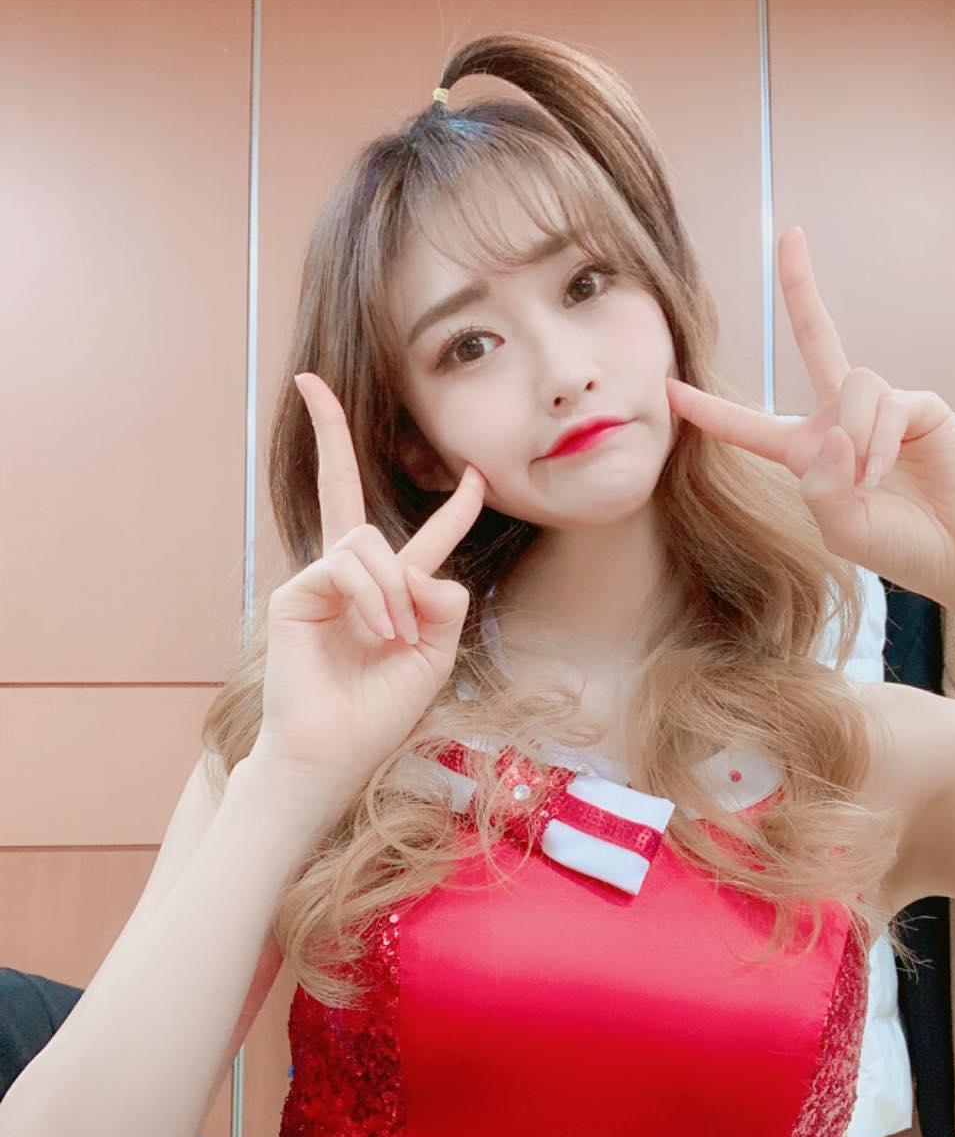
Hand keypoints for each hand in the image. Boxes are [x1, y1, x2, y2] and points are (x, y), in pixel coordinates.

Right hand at [246, 372, 485, 835]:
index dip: (454, 509)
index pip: (421, 538)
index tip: (476, 475)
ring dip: (394, 590)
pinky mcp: (296, 591)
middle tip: (310, 384)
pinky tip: (377, 633)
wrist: (333, 752)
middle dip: (330, 435)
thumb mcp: (435, 653)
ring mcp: (320, 580)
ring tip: (394, 637)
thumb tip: (420, 567)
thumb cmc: (380, 711)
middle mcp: (351, 577)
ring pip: (369, 543)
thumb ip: (443, 601)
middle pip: (342, 491)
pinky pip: (346, 568)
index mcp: (391, 593)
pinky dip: (372, 599)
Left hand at [666, 226, 954, 605]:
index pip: (747, 425)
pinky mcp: (917, 405)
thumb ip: (822, 489)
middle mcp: (839, 419)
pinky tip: (887, 471)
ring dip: (854, 436)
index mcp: (805, 451)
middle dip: (802, 286)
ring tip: (870, 480)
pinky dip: (878, 442)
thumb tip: (832, 434)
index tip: (669, 385)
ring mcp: (880, 407)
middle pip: (814, 336)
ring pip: (849, 383)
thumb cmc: (897, 543)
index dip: (708, 408)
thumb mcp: (841, 528)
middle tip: (790, 234)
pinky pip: (884, 403)